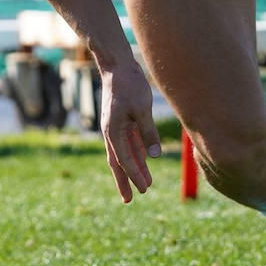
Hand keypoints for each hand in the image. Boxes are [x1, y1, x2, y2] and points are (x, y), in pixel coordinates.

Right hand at [99, 61, 162, 202]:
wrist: (118, 65)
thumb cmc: (129, 85)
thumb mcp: (142, 109)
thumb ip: (148, 133)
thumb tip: (154, 156)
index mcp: (113, 132)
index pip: (125, 160)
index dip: (135, 176)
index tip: (145, 189)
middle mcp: (111, 132)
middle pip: (118, 162)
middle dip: (125, 180)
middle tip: (129, 200)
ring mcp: (116, 126)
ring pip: (125, 153)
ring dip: (134, 168)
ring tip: (144, 184)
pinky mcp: (122, 120)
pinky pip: (129, 141)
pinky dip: (136, 153)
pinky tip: (145, 160)